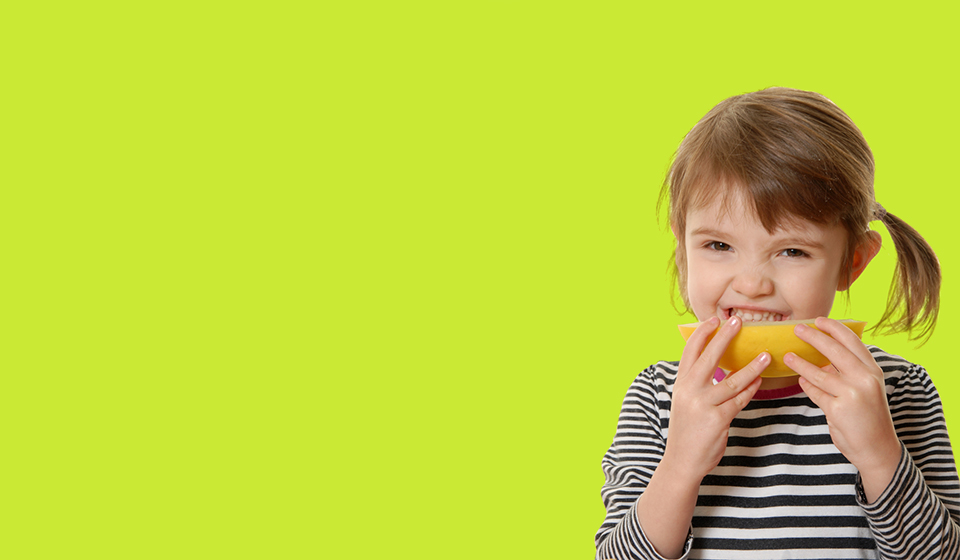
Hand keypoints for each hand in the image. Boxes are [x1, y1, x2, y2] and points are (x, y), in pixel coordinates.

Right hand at [663, 315, 767, 483]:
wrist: (682, 460)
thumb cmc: (687, 430)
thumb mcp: (685, 402)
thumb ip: (697, 384)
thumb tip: (717, 365)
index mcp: (680, 384)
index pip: (690, 352)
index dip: (702, 334)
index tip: (714, 319)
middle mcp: (690, 391)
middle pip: (709, 358)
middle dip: (725, 337)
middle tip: (738, 321)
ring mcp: (704, 405)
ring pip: (732, 380)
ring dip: (752, 366)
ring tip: (767, 355)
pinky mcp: (718, 419)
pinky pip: (740, 400)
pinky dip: (752, 389)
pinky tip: (760, 381)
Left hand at [785, 317, 901, 501]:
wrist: (877, 448)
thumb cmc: (869, 417)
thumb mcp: (866, 389)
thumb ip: (848, 372)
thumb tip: (824, 357)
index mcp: (873, 371)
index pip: (853, 342)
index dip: (835, 328)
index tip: (818, 320)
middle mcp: (864, 379)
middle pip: (834, 351)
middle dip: (813, 337)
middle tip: (796, 329)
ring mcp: (851, 394)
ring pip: (819, 373)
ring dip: (800, 363)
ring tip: (787, 356)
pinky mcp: (837, 409)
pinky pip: (815, 392)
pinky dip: (806, 386)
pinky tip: (800, 380)